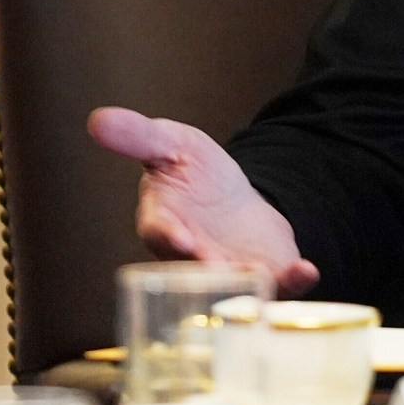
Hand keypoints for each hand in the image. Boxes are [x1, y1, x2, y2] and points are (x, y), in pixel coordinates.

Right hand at [88, 107, 319, 293]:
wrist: (232, 196)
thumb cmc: (191, 172)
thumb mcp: (169, 143)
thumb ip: (139, 136)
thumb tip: (98, 119)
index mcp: (164, 223)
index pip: (159, 233)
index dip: (168, 236)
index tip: (179, 239)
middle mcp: (193, 256)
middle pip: (196, 270)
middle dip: (207, 270)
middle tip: (219, 267)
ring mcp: (230, 269)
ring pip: (235, 285)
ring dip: (247, 283)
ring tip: (259, 273)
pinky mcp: (264, 273)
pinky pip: (278, 281)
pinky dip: (292, 279)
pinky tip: (305, 270)